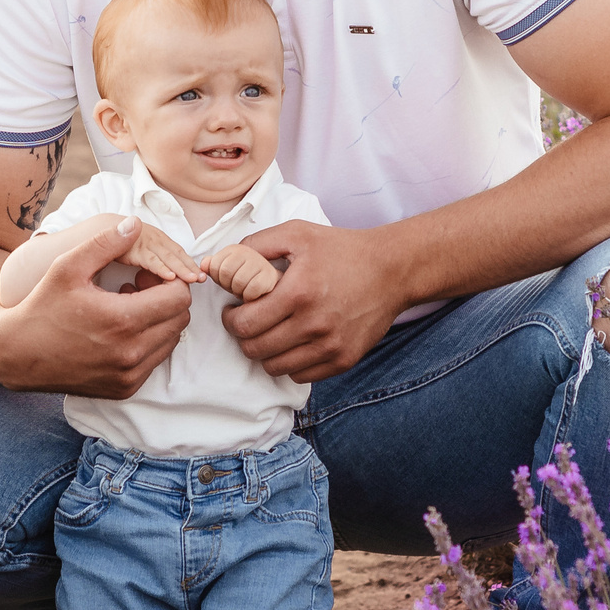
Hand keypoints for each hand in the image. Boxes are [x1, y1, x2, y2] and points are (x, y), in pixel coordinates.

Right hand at [0, 217, 193, 398]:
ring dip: (158, 322)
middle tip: (137, 289)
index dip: (169, 281)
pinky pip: (155, 361)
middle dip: (166, 300)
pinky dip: (147, 343)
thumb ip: (105, 243)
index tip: (144, 276)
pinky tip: (120, 330)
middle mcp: (131, 353)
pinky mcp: (124, 389)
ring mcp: (129, 375)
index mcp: (123, 320)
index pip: (179, 296)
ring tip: (127, 308)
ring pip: (170, 341)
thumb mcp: (68, 267)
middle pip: (180, 319)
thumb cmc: (42, 306)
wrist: (17, 354)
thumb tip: (136, 223)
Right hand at [122, 221, 205, 290]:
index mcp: (157, 239)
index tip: (200, 275)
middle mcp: (154, 239)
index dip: (189, 263)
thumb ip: (153, 256)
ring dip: (181, 269)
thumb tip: (167, 272)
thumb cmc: (118, 241)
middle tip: (202, 278)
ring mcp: (144, 244)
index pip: (177, 252)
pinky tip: (170, 277)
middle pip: (176, 254)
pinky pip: (150, 260)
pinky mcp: (132, 250)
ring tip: (193, 279)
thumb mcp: (138, 247)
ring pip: (167, 257)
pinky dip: (161, 268)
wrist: (95, 230)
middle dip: (190, 267)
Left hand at [205, 243, 279, 301]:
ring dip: (239, 291)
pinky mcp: (270, 276)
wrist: (267, 285)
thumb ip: (211, 266)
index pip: (214, 265)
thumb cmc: (243, 279)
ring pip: (238, 281)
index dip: (217, 278)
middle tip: (236, 287)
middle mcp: (248, 252)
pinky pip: (252, 290)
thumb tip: (203, 265)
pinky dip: (249, 296)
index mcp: (234, 249)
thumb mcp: (224, 272)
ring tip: (244, 289)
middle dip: (228, 285)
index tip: (226, 280)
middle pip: (225, 272)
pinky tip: (253, 294)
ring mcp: (260, 263)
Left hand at [222, 221, 404, 382]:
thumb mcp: (297, 234)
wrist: (392, 270)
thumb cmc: (341, 249)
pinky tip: (294, 341)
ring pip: (275, 368)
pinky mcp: (344, 359)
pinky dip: (290, 362)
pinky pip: (300, 375)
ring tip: (270, 332)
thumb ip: (254, 245)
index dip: (231, 319)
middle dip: (244, 336)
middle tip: (248, 321)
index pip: (245, 325)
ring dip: (265, 352)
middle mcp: (314, 324)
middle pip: (256, 350)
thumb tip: (218, 263)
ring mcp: (330, 346)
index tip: (234, 310)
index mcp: (298, 293)